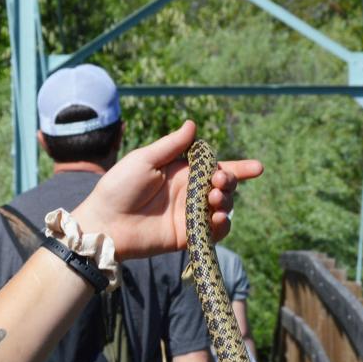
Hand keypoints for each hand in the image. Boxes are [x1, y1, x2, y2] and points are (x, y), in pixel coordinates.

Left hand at [71, 120, 262, 259]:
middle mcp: (189, 193)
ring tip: (214, 200)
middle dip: (230, 182)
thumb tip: (192, 125)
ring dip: (226, 202)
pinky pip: (213, 232)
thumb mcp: (144, 160)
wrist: (105, 223)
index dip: (237, 168)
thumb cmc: (118, 187)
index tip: (257, 168)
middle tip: (220, 182)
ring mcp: (189, 215)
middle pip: (223, 187)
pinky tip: (215, 218)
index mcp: (181, 172)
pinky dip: (220, 226)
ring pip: (222, 208)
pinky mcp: (186, 236)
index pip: (215, 166)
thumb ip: (171, 145)